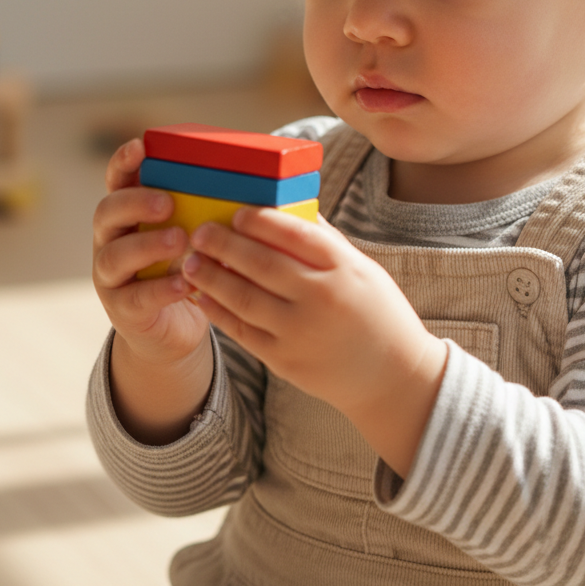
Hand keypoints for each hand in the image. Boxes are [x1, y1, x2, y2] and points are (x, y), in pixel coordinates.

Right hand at [92, 139, 213, 442]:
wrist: (173, 329)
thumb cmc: (191, 268)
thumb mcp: (197, 234)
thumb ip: (210, 209)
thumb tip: (264, 183)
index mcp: (131, 212)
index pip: (118, 180)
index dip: (124, 162)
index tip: (141, 147)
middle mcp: (113, 239)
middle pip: (108, 212)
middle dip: (136, 202)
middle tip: (167, 202)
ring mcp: (112, 275)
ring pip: (114, 256)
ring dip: (147, 245)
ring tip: (179, 240)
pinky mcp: (123, 309)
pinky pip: (135, 296)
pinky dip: (161, 288)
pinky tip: (186, 283)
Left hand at [184, 208, 447, 475]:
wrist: (393, 377)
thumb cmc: (377, 313)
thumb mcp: (362, 269)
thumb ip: (325, 242)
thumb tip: (288, 208)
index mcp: (344, 268)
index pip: (294, 234)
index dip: (260, 220)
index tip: (237, 211)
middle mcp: (321, 297)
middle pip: (261, 263)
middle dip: (224, 244)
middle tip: (201, 231)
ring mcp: (300, 331)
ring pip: (243, 297)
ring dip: (211, 277)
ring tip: (192, 261)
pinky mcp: (284, 360)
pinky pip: (242, 331)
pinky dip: (218, 312)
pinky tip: (202, 296)